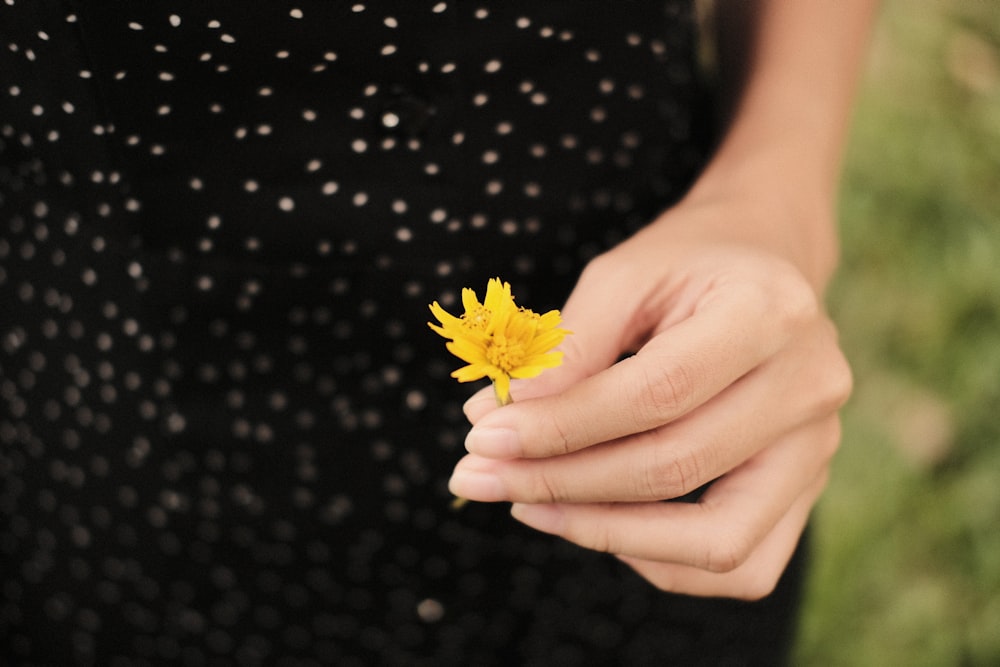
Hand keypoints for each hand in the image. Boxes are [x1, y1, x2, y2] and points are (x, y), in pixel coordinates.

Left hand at [448, 197, 852, 599]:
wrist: (762, 266)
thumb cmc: (684, 265)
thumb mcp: (620, 276)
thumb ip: (566, 349)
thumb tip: (493, 424)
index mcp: (768, 314)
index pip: (656, 395)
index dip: (561, 427)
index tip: (481, 437)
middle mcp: (809, 387)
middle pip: (676, 467)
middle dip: (561, 483)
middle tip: (479, 478)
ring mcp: (818, 446)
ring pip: (718, 542)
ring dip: (607, 534)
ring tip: (527, 506)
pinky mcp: (807, 487)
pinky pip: (744, 564)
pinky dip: (661, 560)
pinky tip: (594, 523)